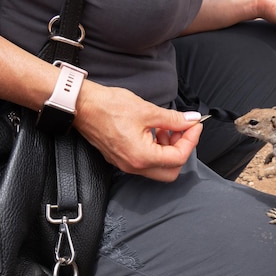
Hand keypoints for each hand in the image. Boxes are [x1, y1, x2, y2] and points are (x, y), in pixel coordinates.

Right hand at [74, 81, 202, 181]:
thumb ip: (174, 119)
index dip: (191, 140)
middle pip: (171, 170)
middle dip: (182, 149)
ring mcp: (127, 164)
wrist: (81, 105)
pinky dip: (156, 149)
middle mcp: (134, 166)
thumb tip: (191, 121)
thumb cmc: (108, 107)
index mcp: (142, 157)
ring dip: (169, 149)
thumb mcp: (147, 111)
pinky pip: (146, 162)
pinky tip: (155, 131)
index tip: (195, 125)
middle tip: (183, 130)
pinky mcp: (122, 159)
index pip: (179, 158)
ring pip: (159, 167)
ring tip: (167, 128)